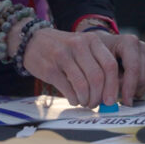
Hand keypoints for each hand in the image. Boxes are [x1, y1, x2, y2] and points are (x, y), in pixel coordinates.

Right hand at [20, 26, 144, 107]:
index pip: (110, 65)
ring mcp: (63, 56)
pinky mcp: (50, 68)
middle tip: (94, 103)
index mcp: (91, 40)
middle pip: (97, 78)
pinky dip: (74, 99)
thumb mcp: (81, 46)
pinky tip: (73, 99)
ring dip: (86, 100)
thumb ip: (96, 63)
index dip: (112, 86)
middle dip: (98, 97)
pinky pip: (68, 90)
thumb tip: (108, 93)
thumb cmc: (61, 47)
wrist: (31, 40)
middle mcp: (78, 45)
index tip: (110, 100)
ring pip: (83, 86)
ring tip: (83, 102)